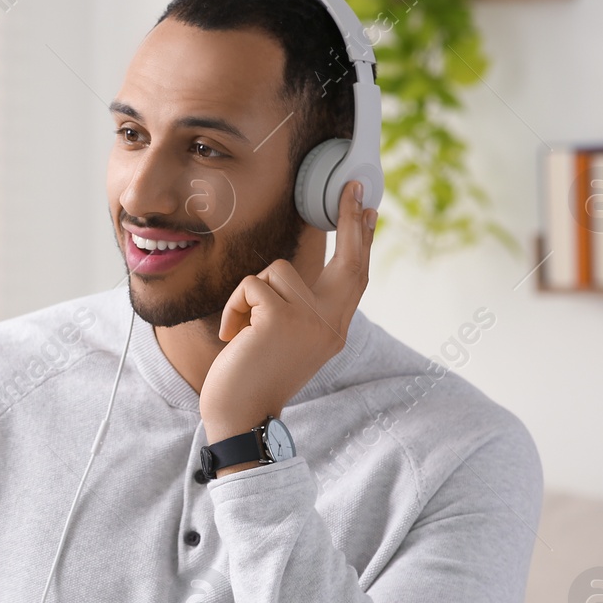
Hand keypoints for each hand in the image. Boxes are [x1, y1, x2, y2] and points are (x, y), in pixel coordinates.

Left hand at [199, 180, 375, 449]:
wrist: (240, 417)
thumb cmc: (253, 378)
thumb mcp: (286, 341)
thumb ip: (298, 310)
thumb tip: (288, 274)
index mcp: (334, 328)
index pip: (354, 276)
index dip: (361, 241)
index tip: (369, 209)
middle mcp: (331, 323)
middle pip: (348, 260)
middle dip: (351, 219)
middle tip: (353, 186)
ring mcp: (310, 319)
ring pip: (276, 270)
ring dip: (248, 297)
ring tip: (243, 332)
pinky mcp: (281, 317)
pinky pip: (251, 285)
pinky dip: (233, 309)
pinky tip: (233, 339)